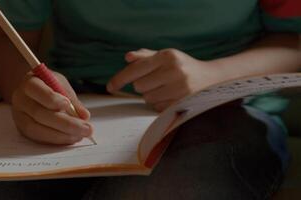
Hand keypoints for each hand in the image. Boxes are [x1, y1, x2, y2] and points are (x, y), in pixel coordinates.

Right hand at [12, 72, 92, 144]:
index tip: (67, 104)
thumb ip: (72, 99)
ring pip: (37, 129)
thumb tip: (84, 116)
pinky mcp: (23, 130)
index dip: (51, 98)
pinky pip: (39, 138)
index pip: (35, 89)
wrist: (33, 92)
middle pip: (39, 113)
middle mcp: (21, 100)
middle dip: (65, 123)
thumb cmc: (50, 86)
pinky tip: (71, 138)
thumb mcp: (62, 84)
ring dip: (62, 135)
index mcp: (29, 83)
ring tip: (80, 135)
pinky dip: (56, 139)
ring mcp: (19, 116)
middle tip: (86, 128)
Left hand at [107, 48, 221, 111]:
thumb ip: (145, 57)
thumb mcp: (166, 57)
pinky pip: (157, 108)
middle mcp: (174, 71)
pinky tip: (171, 97)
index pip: (136, 69)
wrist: (212, 79)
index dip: (120, 79)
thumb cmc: (183, 66)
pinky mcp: (183, 103)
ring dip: (151, 95)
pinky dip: (160, 104)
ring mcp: (180, 88)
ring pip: (148, 98)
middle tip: (156, 81)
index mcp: (168, 56)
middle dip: (142, 85)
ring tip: (166, 89)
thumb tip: (127, 58)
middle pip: (139, 86)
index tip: (110, 87)